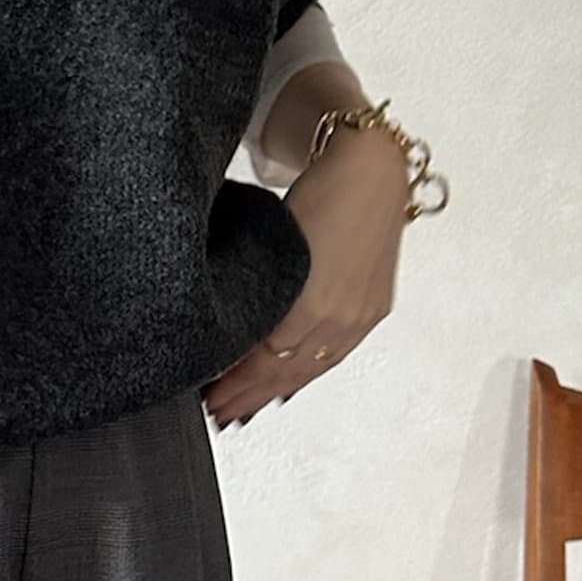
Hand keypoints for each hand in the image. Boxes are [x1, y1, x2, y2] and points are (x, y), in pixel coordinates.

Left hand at [201, 127, 410, 427]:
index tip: (208, 394)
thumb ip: (258, 288)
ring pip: (310, 368)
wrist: (373, 169)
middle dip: (249, 394)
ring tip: (245, 407)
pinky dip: (307, 374)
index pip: (264, 360)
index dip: (235, 381)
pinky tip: (289, 386)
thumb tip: (234, 328)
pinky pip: (335, 355)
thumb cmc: (323, 191)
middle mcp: (339, 316)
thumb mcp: (274, 239)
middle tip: (218, 411)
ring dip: (275, 390)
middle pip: (286, 371)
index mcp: (310, 301)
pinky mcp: (373, 309)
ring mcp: (360, 316)